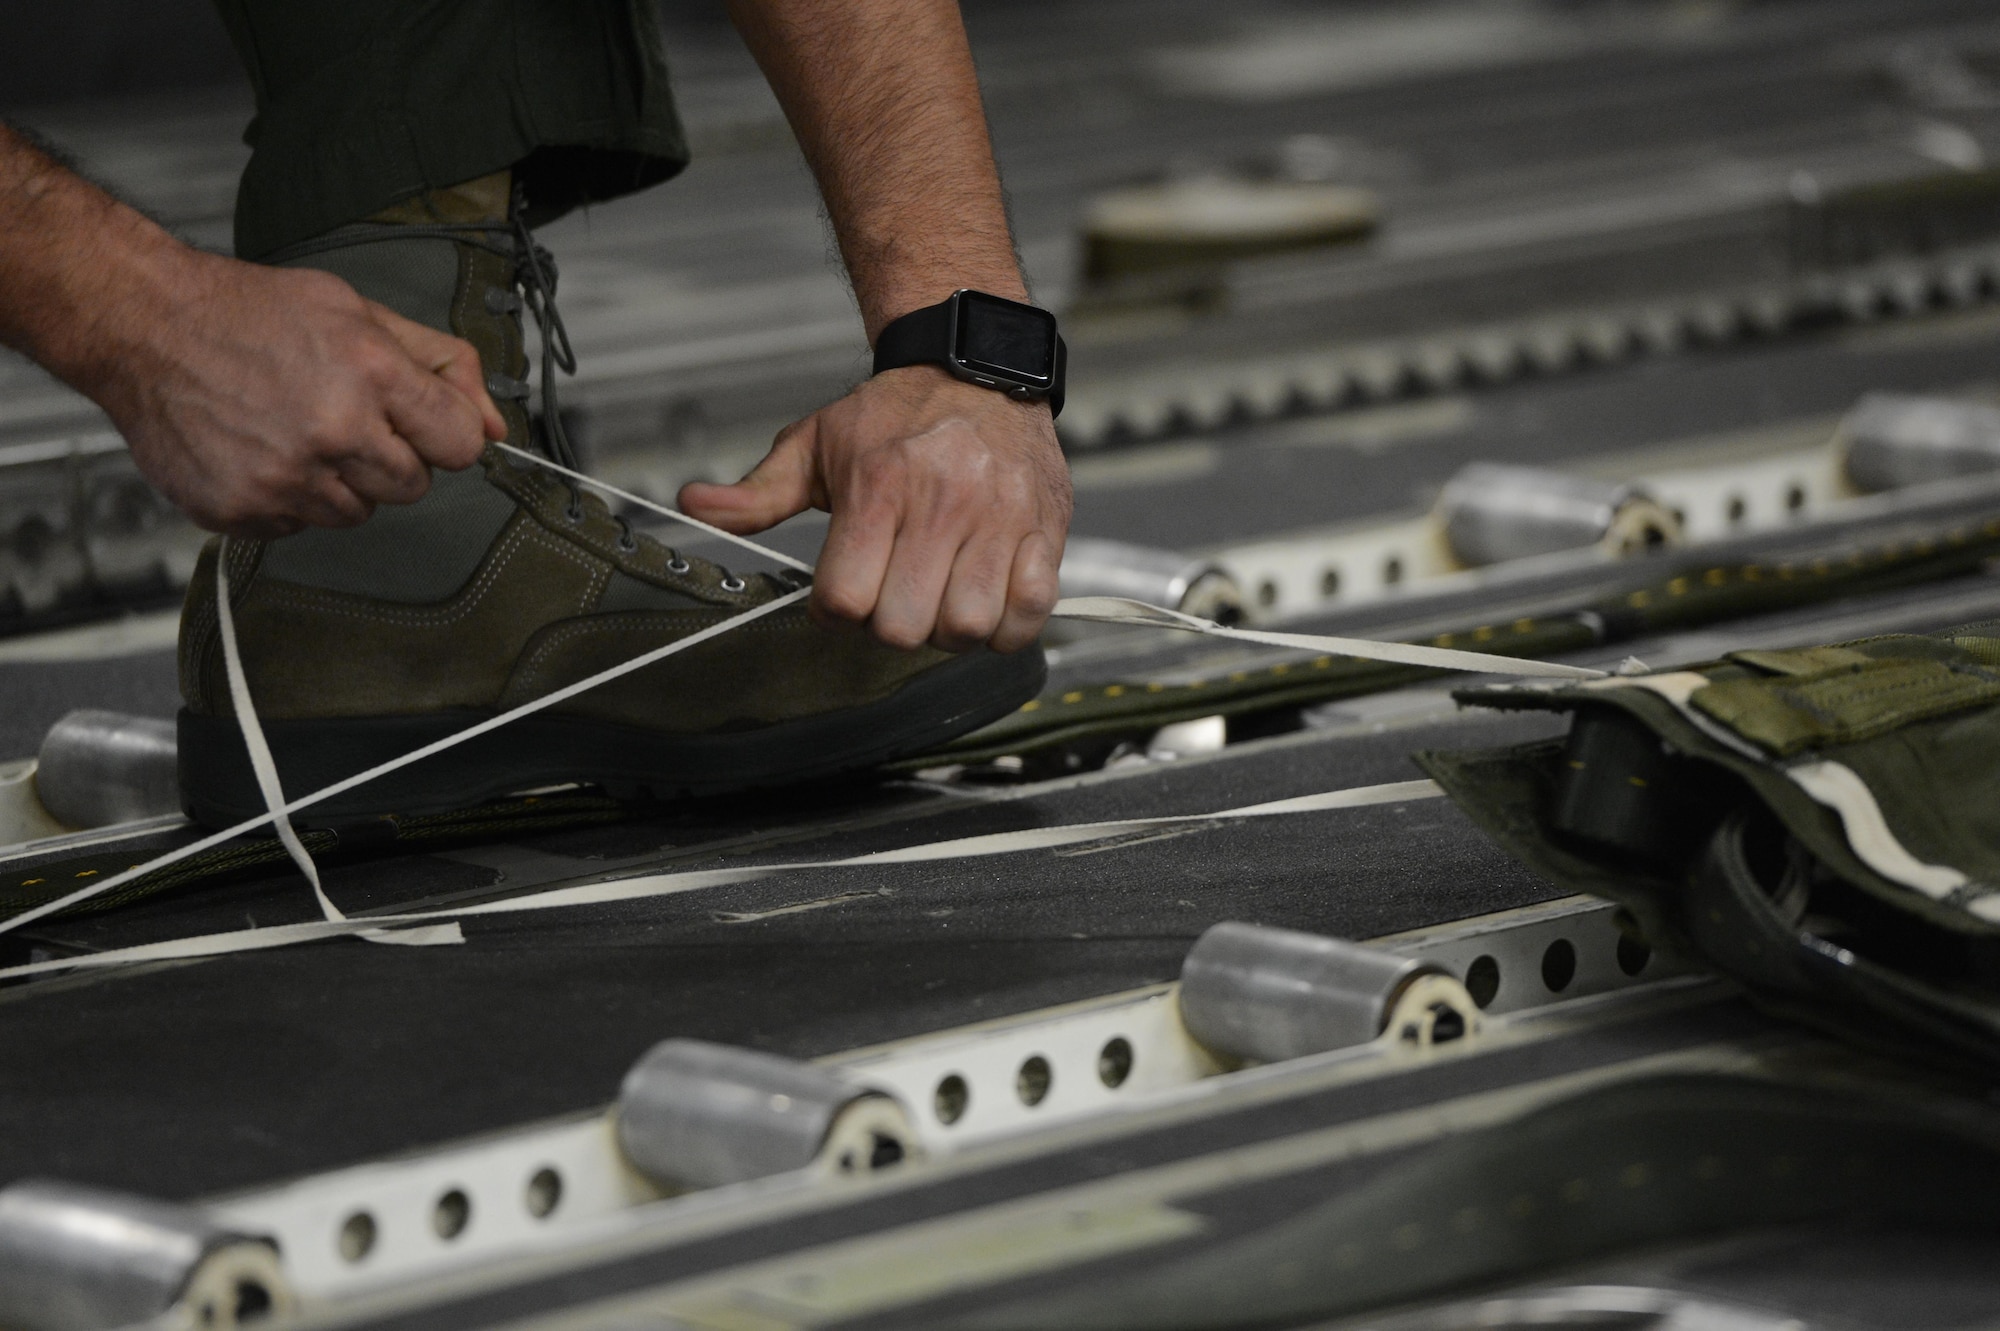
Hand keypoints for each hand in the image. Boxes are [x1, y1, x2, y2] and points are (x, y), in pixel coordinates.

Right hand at [89, 250, 505, 538]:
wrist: (144, 326)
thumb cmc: (251, 313)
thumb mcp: (360, 312)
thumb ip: (441, 367)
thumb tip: (497, 425)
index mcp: (370, 375)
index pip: (462, 445)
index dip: (444, 433)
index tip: (419, 423)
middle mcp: (331, 432)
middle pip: (414, 487)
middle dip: (391, 456)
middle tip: (344, 416)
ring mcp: (284, 479)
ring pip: (360, 512)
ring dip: (341, 480)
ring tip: (297, 428)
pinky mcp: (243, 510)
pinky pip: (300, 526)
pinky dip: (290, 497)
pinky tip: (262, 449)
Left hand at [680, 367, 1071, 652]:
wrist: (977, 370)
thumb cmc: (895, 416)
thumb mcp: (816, 442)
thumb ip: (757, 492)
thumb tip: (694, 506)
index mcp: (879, 485)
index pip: (845, 600)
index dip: (835, 611)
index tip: (842, 595)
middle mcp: (943, 503)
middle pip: (902, 626)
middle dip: (889, 625)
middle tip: (892, 596)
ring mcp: (1000, 520)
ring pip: (966, 628)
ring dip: (947, 630)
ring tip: (940, 600)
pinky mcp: (1044, 530)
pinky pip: (1030, 613)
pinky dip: (1006, 626)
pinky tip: (988, 602)